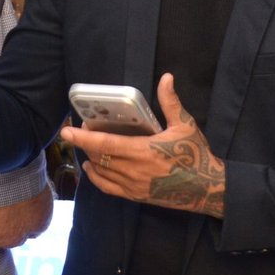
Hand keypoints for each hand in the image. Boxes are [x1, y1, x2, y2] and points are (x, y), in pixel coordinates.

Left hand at [60, 72, 225, 217]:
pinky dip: (95, 177)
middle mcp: (134, 170)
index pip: (104, 144)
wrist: (207, 189)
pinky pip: (107, 188)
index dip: (82, 138)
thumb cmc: (195, 155)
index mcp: (143, 151)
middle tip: (82, 129)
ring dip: (89, 158)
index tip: (66, 131)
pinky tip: (91, 168)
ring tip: (86, 145)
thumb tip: (166, 78)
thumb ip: (171, 102)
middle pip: (98, 157)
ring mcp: (133, 186)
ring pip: (100, 172)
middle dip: (85, 143)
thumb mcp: (185, 125)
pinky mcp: (135, 196)